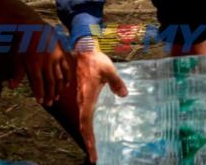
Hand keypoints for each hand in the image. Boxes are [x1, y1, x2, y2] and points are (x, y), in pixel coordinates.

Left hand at [11, 27, 71, 104]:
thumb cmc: (24, 45)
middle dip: (50, 94)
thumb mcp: (18, 58)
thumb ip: (17, 73)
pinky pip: (65, 67)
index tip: (41, 102)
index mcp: (34, 64)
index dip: (39, 93)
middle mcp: (46, 62)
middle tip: (50, 104)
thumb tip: (11, 87)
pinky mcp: (61, 54)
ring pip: (59, 76)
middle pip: (49, 82)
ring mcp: (55, 58)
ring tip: (57, 97)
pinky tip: (66, 86)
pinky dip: (66, 77)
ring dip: (58, 88)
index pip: (38, 82)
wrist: (36, 28)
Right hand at [74, 39, 127, 162]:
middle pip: (84, 127)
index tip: (92, 151)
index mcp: (86, 98)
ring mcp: (81, 100)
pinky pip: (84, 116)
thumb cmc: (95, 61)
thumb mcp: (109, 70)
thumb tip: (124, 94)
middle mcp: (82, 102)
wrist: (83, 52)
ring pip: (83, 122)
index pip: (86, 123)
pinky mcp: (83, 97)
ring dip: (88, 136)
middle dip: (89, 143)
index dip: (89, 139)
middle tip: (94, 157)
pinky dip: (87, 127)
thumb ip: (116, 82)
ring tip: (93, 149)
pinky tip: (92, 132)